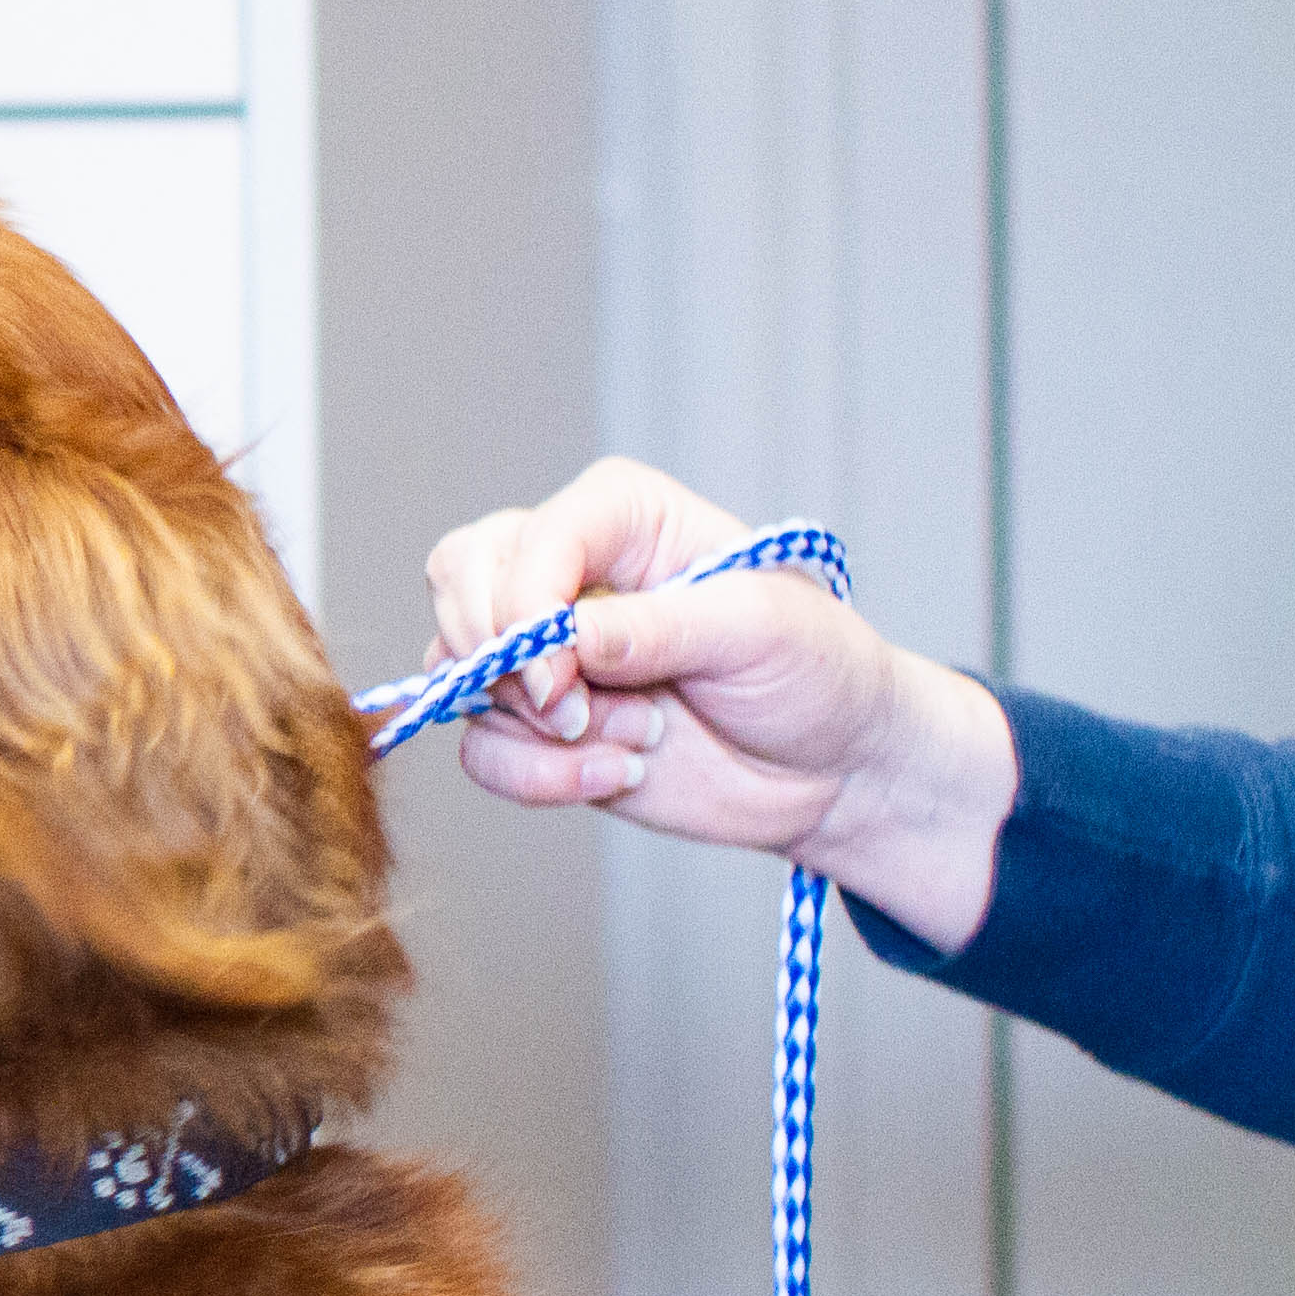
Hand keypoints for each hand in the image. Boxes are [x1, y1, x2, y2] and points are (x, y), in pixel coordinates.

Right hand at [418, 457, 1017, 948]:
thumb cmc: (819, 673)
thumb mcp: (760, 632)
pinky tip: (614, 774)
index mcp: (623, 518)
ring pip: (456, 671)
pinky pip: (478, 750)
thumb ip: (657, 628)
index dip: (522, 604)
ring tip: (637, 739)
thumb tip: (563, 639)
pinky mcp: (537, 724)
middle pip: (458, 578)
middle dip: (497, 657)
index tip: (556, 675)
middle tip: (566, 706)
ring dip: (538, 727)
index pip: (529, 537)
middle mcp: (568, 573)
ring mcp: (544, 651)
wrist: (838, 771)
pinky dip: (535, 777)